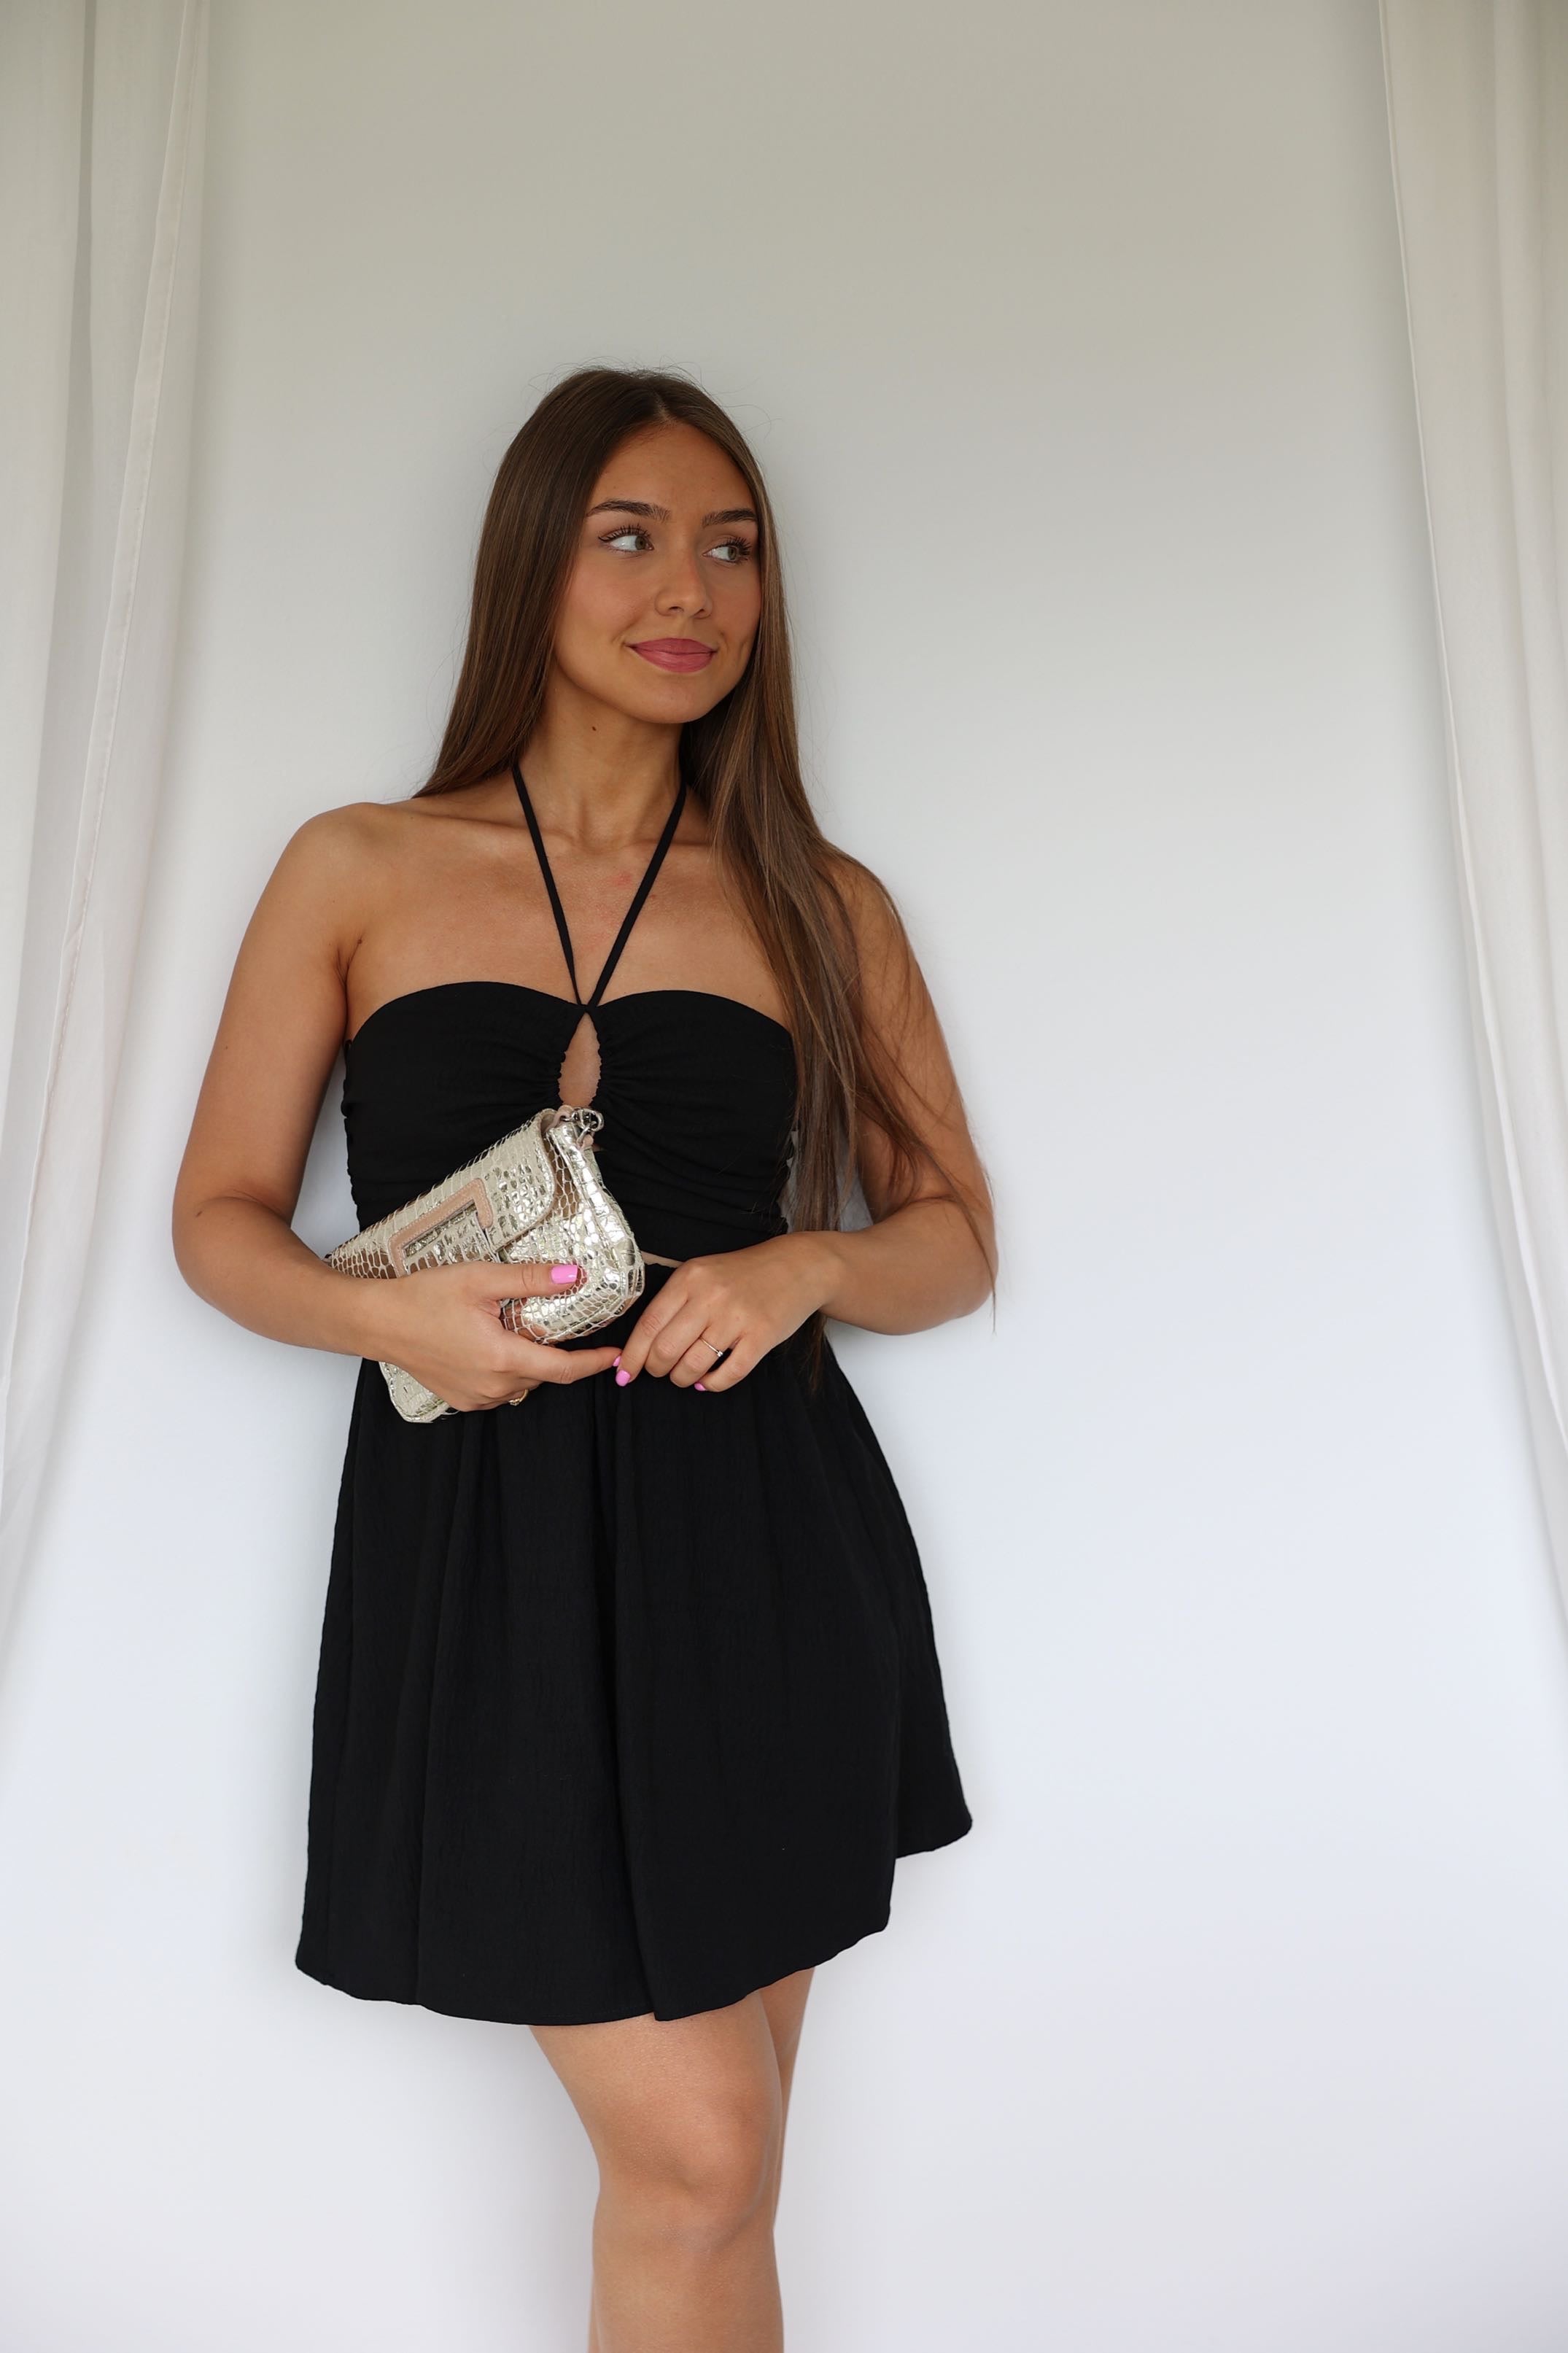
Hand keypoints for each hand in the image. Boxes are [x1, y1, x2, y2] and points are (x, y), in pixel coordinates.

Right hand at [361, 1260, 618, 1411]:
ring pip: (523, 1383)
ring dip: (530, 1361)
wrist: (378, 1322)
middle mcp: (492, 1386)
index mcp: (502, 1358)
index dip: (595, 1363)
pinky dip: (508, 1370)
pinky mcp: (462, 1400)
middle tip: (558, 1324)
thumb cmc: (423, 1298)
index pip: (564, 1369)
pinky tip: (494, 1345)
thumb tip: (574, 1276)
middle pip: (544, 1375)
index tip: (617, 1355)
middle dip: (558, 1353)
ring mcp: (476, 1397)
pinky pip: (500, 1389)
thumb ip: (530, 1279)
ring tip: (518, 1329)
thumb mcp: (480, 1279)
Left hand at [612, 1235, 833, 1391]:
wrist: (797, 1266)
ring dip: (683, 1379)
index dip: (632, 1355)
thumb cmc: (743, 1274)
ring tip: (685, 1376)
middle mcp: (710, 1297)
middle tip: (660, 1372)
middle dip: (656, 1370)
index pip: (649, 1324)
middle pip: (666, 1350)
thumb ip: (673, 1302)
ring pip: (693, 1365)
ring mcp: (737, 1318)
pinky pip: (728, 1374)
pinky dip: (712, 1384)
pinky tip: (708, 1380)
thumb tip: (641, 1343)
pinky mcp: (761, 1337)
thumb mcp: (702, 1273)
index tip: (623, 1372)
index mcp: (690, 1279)